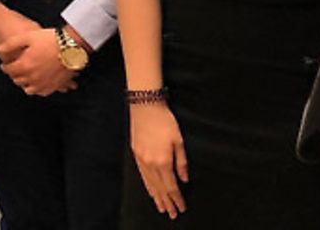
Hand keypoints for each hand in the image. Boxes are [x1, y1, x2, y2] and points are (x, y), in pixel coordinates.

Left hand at [0, 3, 76, 96]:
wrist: (72, 46)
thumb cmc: (50, 40)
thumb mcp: (28, 36)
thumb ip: (12, 44)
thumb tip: (0, 49)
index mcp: (24, 66)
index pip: (9, 70)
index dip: (5, 67)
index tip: (4, 65)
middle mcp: (32, 78)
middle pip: (18, 80)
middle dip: (14, 75)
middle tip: (14, 70)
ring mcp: (44, 83)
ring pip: (29, 89)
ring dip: (25, 84)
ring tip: (25, 78)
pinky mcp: (55, 86)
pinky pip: (42, 92)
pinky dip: (38, 89)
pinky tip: (38, 84)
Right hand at [129, 101, 188, 218]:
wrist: (145, 106)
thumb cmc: (165, 121)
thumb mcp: (179, 141)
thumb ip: (181, 162)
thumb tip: (184, 179)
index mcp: (163, 161)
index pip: (171, 186)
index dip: (177, 198)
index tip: (181, 208)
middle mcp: (150, 163)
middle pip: (159, 188)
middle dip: (167, 202)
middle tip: (172, 214)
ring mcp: (141, 159)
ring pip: (149, 184)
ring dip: (156, 197)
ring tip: (161, 208)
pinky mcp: (136, 154)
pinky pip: (142, 175)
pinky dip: (147, 186)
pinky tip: (150, 190)